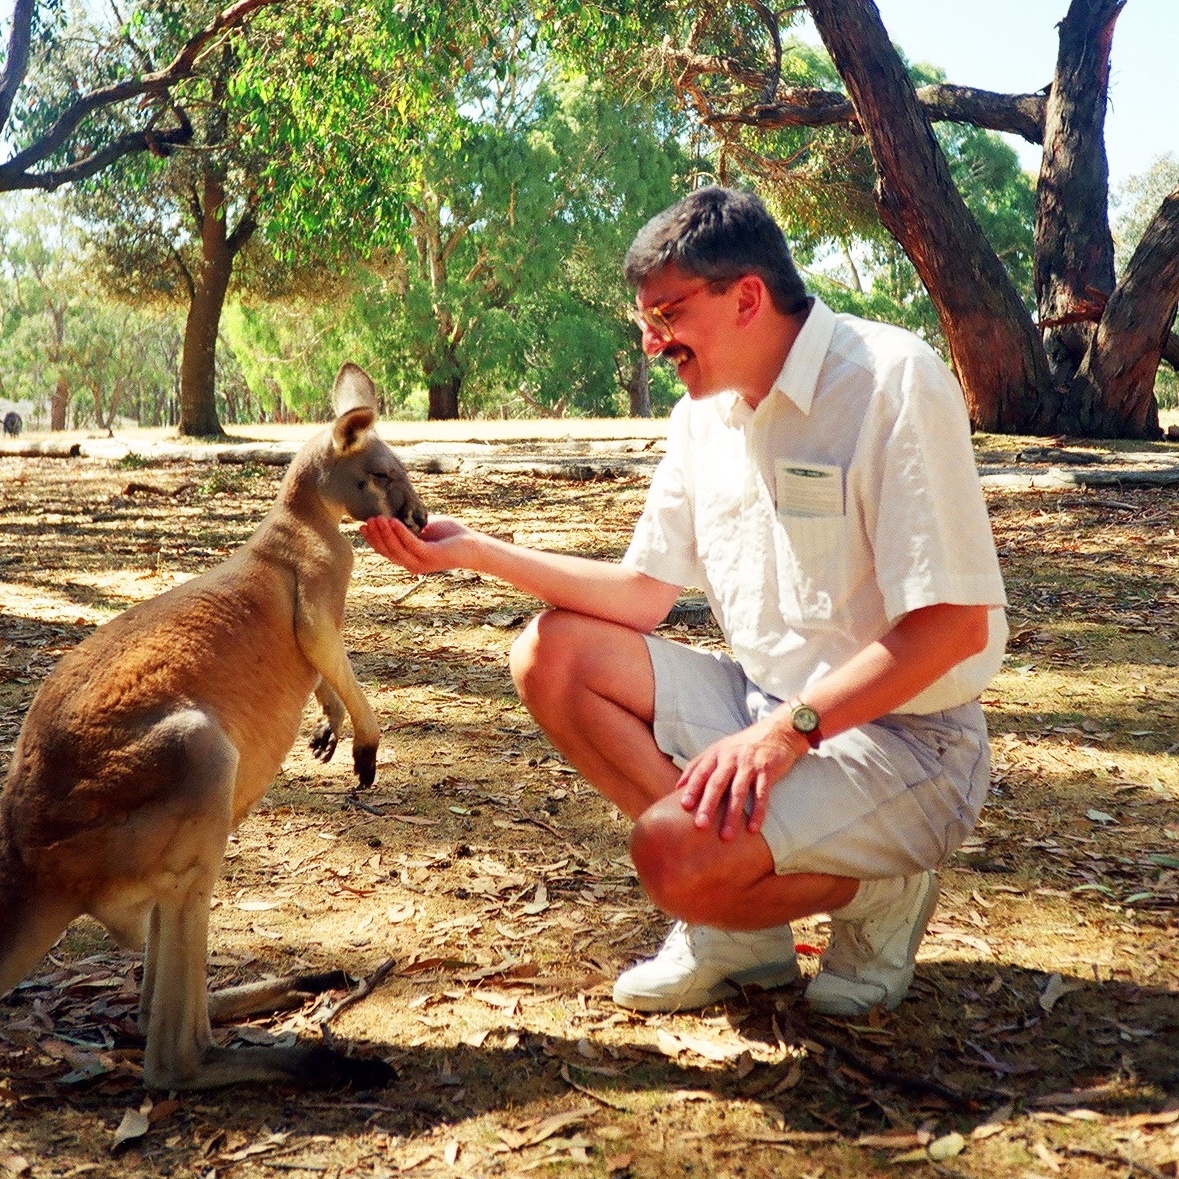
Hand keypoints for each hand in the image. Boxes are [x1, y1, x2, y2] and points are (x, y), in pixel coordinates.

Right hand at [359, 514, 474, 573]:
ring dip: (385, 533)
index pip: (385, 551)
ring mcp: (421, 562)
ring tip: (377, 518)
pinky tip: (393, 521)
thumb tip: (393, 510)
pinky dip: (401, 533)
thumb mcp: (425, 526)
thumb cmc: (451, 535)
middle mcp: (412, 564)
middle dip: (375, 535)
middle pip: (387, 551)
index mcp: (409, 558)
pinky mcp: (430, 557)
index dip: (372, 539)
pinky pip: (411, 544)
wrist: (474, 545)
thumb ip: (410, 522)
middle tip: (368, 520)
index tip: (362, 526)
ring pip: (396, 549)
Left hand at [677, 716, 803, 840]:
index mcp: (716, 754)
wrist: (776, 732)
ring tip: (726, 836)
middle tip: (701, 825)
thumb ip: (698, 766)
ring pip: (738, 792)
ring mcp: (749, 764)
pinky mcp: (767, 770)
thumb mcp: (718, 749)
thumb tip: (678, 786)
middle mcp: (731, 758)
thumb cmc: (742, 746)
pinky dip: (757, 812)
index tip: (684, 806)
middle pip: (717, 783)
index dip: (692, 788)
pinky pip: (761, 794)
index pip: (701, 772)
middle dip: (708, 805)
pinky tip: (753, 828)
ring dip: (732, 815)